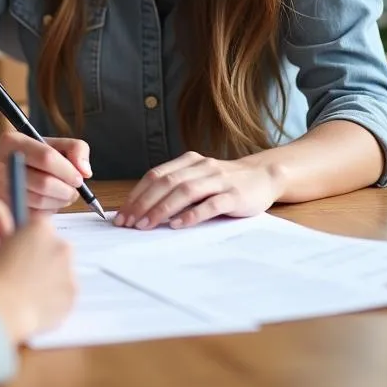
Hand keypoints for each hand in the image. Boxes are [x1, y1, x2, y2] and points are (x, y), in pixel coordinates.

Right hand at [0, 130, 90, 212]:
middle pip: (44, 183)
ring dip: (59, 202)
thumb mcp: (50, 143)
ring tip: (62, 196)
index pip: (47, 157)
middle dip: (66, 190)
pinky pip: (33, 215)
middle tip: (73, 191)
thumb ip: (75, 149)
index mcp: (13, 141)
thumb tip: (86, 171)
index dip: (68, 171)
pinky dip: (47, 212)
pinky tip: (48, 203)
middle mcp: (1, 164)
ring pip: (40, 201)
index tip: (79, 178)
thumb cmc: (28, 157)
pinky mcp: (2, 207)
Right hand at [0, 217, 75, 342]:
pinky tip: (33, 308)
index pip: (38, 226)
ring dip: (48, 279)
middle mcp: (60, 247)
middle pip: (53, 248)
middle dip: (41, 258)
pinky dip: (53, 301)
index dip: (25, 239)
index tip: (15, 251)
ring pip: (60, 273)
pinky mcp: (72, 300)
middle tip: (20, 274)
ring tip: (25, 295)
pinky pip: (63, 296)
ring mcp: (69, 274)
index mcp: (40, 227)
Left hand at [116, 151, 280, 230]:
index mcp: (189, 161)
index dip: (137, 194)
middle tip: (128, 222)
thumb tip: (144, 209)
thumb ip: (177, 188)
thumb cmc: (225, 183)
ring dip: (162, 209)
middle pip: (166, 182)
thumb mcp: (199, 179)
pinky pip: (210, 204)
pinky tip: (178, 224)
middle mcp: (201, 166)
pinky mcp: (234, 195)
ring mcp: (218, 179)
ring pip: (184, 191)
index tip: (122, 214)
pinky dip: (192, 214)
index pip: (156, 175)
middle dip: (143, 203)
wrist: (264, 176)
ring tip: (146, 224)